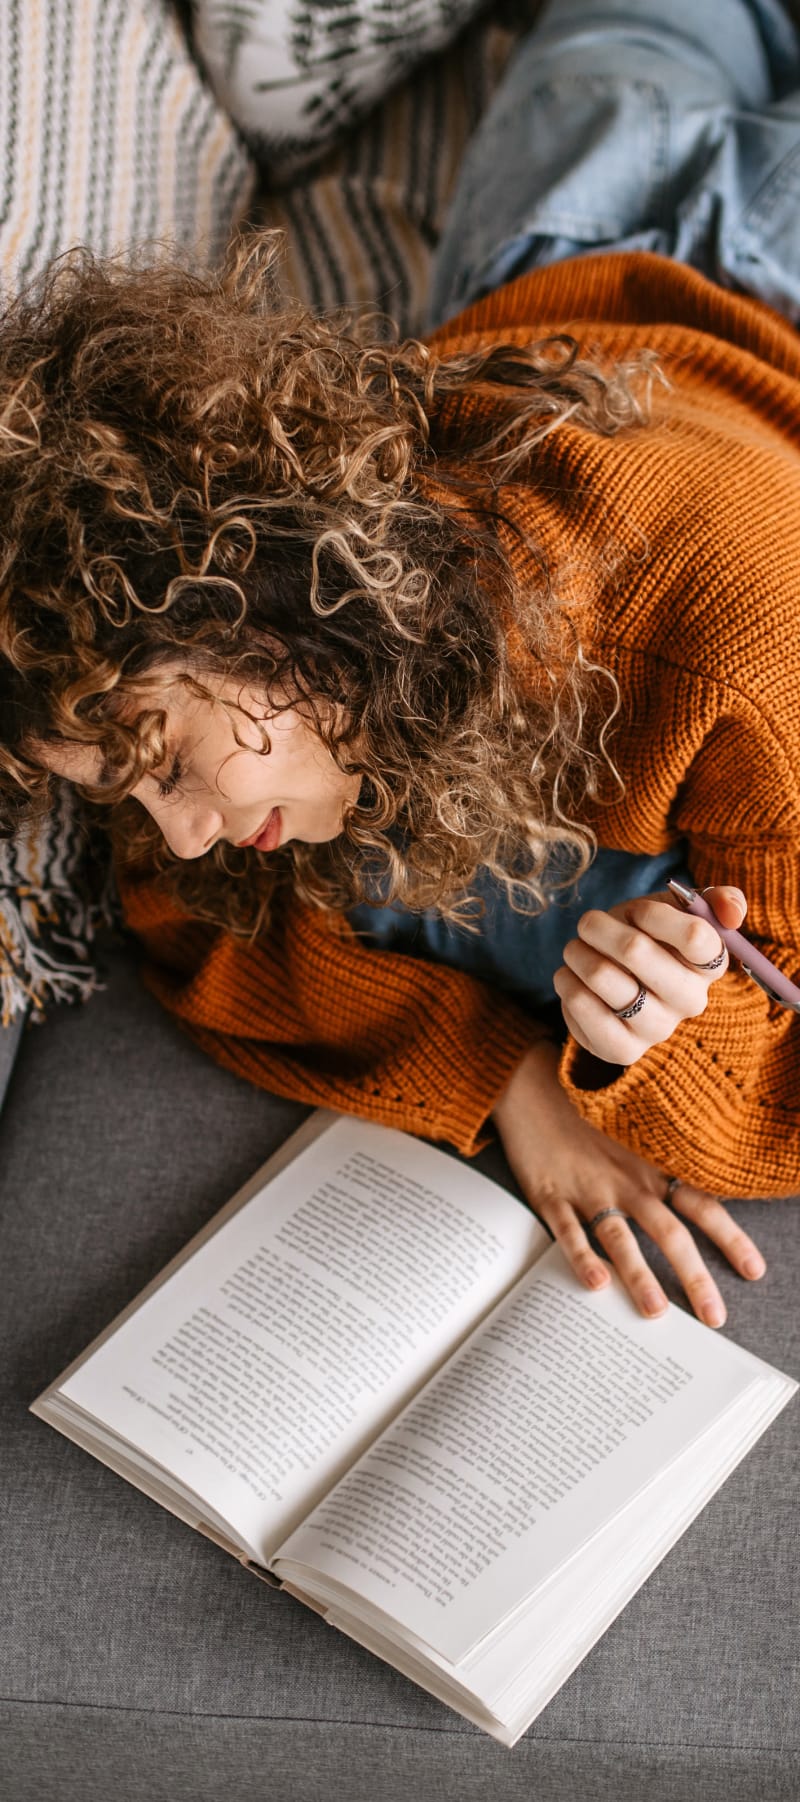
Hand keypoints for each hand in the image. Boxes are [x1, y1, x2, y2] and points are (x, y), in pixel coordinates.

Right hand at [492, 1040, 764, 1322]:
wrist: (531, 1085)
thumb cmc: (590, 1116)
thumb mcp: (635, 1136)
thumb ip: (665, 1170)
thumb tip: (706, 1202)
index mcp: (652, 1168)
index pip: (703, 1205)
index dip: (731, 1238)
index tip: (754, 1271)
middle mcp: (628, 1181)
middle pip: (669, 1232)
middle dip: (695, 1277)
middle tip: (714, 1316)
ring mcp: (588, 1188)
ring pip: (620, 1237)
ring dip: (639, 1275)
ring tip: (655, 1311)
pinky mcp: (551, 1195)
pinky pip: (568, 1230)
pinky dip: (582, 1256)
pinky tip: (595, 1282)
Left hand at [553, 884, 746, 1065]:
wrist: (618, 980)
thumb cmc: (650, 936)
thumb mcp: (678, 908)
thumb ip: (716, 900)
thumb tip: (733, 913)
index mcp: (711, 963)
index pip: (695, 936)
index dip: (653, 914)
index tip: (635, 912)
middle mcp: (691, 1000)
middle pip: (636, 950)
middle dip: (600, 927)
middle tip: (588, 924)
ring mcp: (659, 1029)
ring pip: (601, 975)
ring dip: (577, 953)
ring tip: (575, 950)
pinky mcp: (624, 1050)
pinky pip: (582, 1008)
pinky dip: (566, 983)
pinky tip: (569, 977)